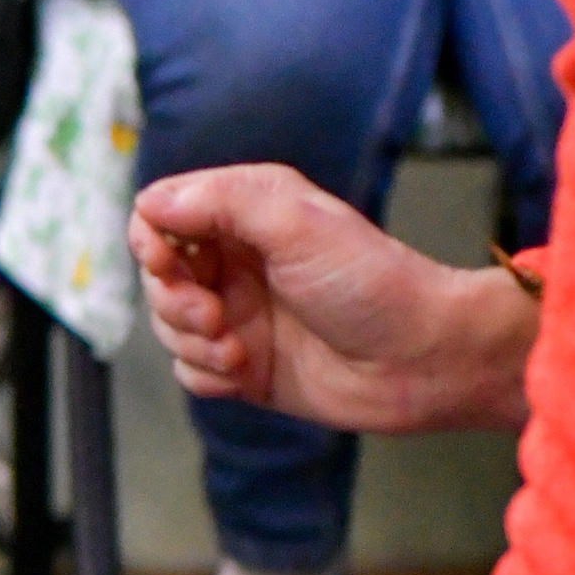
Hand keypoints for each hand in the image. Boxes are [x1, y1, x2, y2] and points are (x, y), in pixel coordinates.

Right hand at [131, 163, 534, 433]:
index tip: (167, 261)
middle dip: (173, 299)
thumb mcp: (296, 223)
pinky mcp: (245, 367)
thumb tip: (151, 202)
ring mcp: (240, 316)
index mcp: (246, 214)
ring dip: (189, 341)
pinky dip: (205, 373)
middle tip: (214, 315)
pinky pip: (190, 371)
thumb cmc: (371, 282)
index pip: (162, 214)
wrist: (424, 360)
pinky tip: (243, 373)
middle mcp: (237, 263)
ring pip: (168, 325)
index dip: (151, 238)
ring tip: (236, 348)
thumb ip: (220, 201)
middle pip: (157, 274)